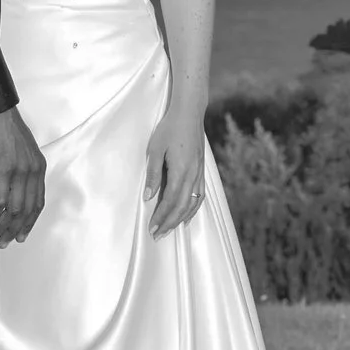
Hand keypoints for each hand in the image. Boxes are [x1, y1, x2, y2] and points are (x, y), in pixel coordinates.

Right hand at [0, 107, 45, 245]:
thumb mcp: (12, 154)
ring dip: (0, 227)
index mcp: (38, 168)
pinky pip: (1, 200)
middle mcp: (33, 171)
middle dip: (12, 230)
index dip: (29, 223)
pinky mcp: (5, 169)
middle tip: (0, 244)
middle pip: (26, 210)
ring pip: (14, 209)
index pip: (37, 203)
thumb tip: (2, 197)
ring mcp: (20, 171)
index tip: (20, 237)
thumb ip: (12, 175)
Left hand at [144, 106, 206, 238]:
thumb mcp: (155, 149)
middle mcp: (193, 175)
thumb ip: (153, 174)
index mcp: (180, 170)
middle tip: (158, 235)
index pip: (170, 201)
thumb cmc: (169, 129)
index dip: (161, 217)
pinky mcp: (201, 170)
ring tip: (170, 230)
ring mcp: (199, 173)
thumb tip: (148, 197)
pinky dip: (194, 209)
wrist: (189, 113)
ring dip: (181, 219)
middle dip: (169, 223)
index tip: (151, 228)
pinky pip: (199, 195)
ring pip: (193, 203)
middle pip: (182, 207)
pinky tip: (187, 216)